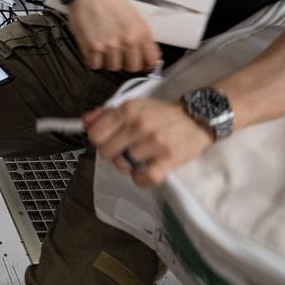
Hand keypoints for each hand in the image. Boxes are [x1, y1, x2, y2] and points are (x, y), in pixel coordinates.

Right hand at [65, 0, 160, 72]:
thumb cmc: (109, 1)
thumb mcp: (134, 15)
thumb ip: (142, 36)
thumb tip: (147, 55)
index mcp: (141, 31)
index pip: (151, 60)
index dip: (147, 64)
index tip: (142, 64)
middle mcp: (127, 40)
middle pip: (132, 67)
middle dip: (127, 63)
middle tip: (121, 55)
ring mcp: (109, 45)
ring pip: (113, 67)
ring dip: (109, 61)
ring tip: (105, 48)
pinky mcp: (91, 48)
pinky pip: (95, 65)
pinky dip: (94, 60)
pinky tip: (94, 48)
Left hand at [85, 99, 211, 188]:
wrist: (199, 116)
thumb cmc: (163, 113)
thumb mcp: (136, 105)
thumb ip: (108, 113)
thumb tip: (84, 122)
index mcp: (128, 110)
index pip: (95, 134)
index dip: (100, 140)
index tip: (110, 141)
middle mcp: (138, 125)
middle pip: (106, 152)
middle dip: (114, 153)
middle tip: (127, 150)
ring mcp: (153, 143)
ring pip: (123, 166)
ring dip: (129, 166)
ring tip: (141, 158)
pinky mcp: (167, 159)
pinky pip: (143, 178)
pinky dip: (142, 178)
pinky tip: (146, 171)